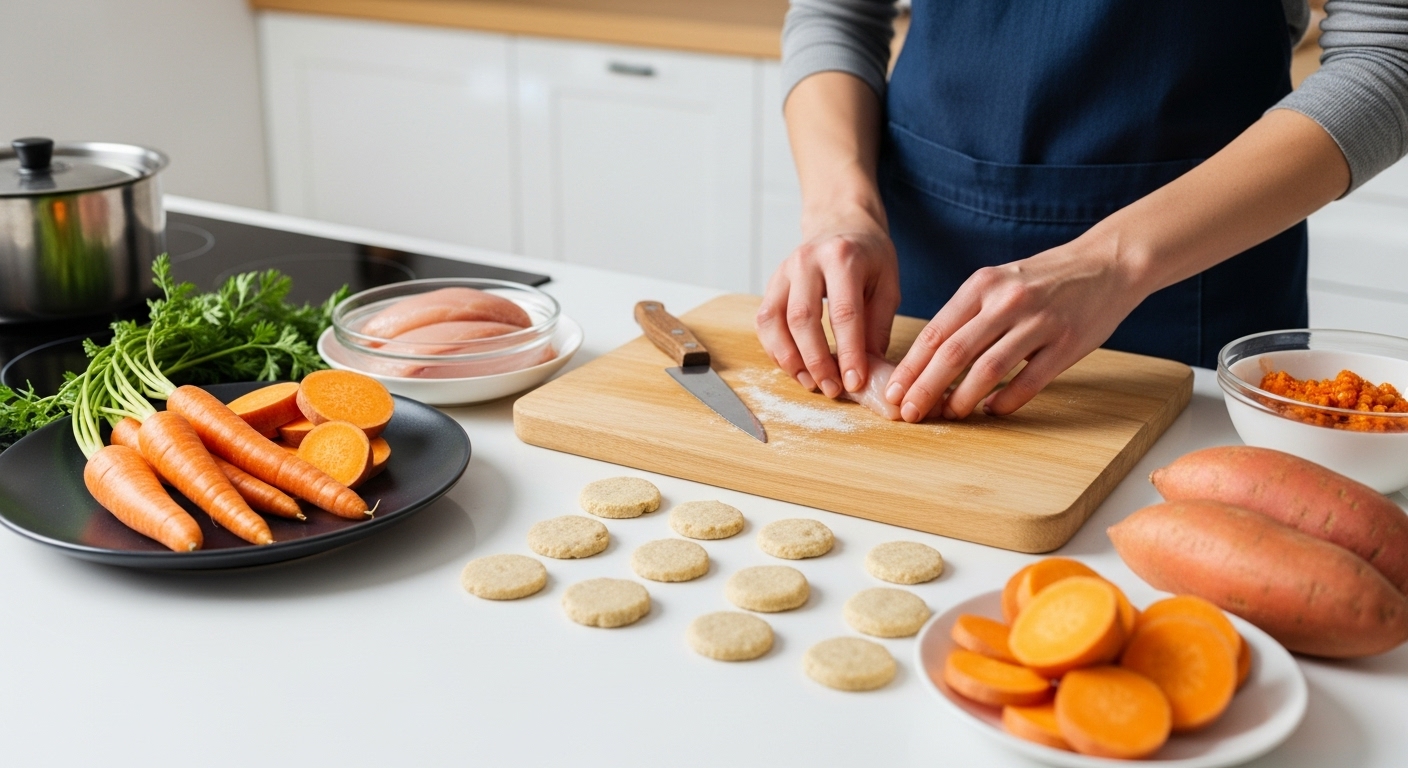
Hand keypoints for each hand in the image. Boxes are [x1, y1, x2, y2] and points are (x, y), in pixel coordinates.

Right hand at [755, 215, 900, 397]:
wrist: (840, 223)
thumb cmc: (869, 256)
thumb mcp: (887, 284)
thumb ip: (877, 326)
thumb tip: (869, 371)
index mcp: (842, 257)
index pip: (844, 312)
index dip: (848, 352)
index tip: (854, 382)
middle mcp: (807, 261)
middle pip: (803, 319)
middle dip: (816, 360)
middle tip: (831, 388)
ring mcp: (783, 271)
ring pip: (774, 322)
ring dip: (790, 359)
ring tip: (810, 383)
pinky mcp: (771, 284)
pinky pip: (764, 322)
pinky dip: (776, 350)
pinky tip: (794, 367)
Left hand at [884, 235, 1143, 420]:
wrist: (1107, 263)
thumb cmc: (1044, 278)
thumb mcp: (999, 281)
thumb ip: (968, 314)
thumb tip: (929, 359)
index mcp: (982, 285)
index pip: (936, 331)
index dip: (911, 367)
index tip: (894, 392)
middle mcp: (1006, 301)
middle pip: (953, 353)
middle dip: (925, 388)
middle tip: (908, 413)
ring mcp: (1038, 322)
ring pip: (988, 369)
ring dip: (963, 398)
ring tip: (950, 415)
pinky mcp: (1067, 343)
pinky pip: (1029, 381)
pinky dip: (1006, 401)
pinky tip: (992, 410)